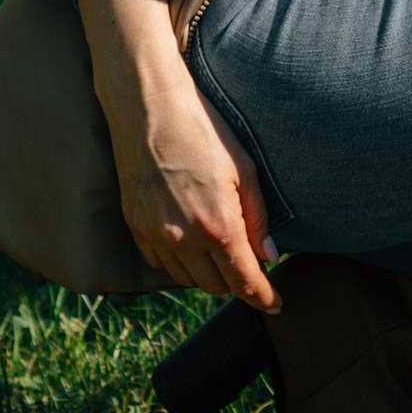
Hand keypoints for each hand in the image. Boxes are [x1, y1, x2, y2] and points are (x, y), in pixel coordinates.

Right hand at [78, 0, 277, 306]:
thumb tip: (268, 254)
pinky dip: (180, 262)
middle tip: (251, 267)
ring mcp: (157, 237)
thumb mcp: (244, 169)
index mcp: (218, 227)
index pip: (244, 282)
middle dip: (237, 283)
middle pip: (217, 287)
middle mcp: (185, 240)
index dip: (263, 298)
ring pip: (188, 279)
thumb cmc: (203, 130)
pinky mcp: (136, 228)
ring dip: (208, 274)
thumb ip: (257, 217)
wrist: (148, 107)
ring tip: (221, 251)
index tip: (275, 305)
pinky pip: (162, 263)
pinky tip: (190, 241)